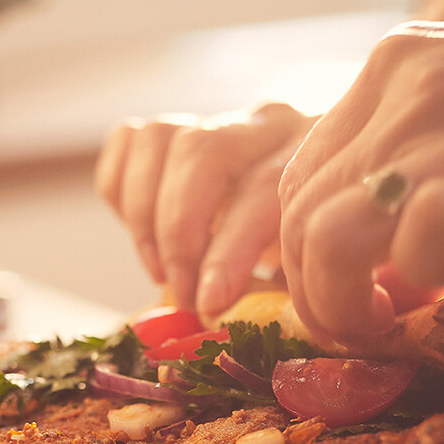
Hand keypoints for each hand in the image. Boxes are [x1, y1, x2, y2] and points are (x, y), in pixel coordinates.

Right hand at [95, 103, 315, 316]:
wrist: (322, 211)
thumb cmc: (312, 257)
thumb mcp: (312, 275)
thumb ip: (281, 294)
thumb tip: (225, 322)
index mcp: (313, 161)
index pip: (261, 191)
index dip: (226, 252)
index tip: (206, 302)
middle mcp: (268, 126)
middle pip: (203, 151)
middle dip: (179, 232)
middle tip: (182, 292)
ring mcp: (217, 122)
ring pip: (159, 137)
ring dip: (144, 213)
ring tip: (159, 269)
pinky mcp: (177, 128)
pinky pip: (129, 140)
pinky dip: (122, 189)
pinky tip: (145, 235)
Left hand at [278, 11, 443, 353]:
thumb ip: (403, 177)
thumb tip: (372, 275)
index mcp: (388, 74)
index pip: (301, 178)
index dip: (304, 251)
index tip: (337, 289)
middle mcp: (400, 95)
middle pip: (300, 218)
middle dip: (314, 293)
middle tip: (355, 327)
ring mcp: (437, 136)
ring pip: (325, 241)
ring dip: (340, 305)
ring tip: (382, 326)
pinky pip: (411, 250)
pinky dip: (418, 285)